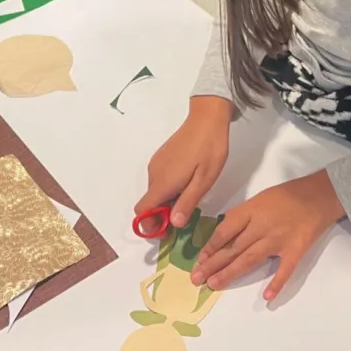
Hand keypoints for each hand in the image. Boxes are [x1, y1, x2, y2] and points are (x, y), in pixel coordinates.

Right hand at [135, 96, 232, 231]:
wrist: (207, 118)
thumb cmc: (209, 150)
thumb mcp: (204, 181)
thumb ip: (187, 203)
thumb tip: (173, 224)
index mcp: (162, 183)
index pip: (142, 211)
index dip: (150, 225)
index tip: (168, 231)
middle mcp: (154, 175)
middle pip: (148, 204)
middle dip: (161, 216)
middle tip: (183, 219)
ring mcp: (156, 165)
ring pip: (155, 192)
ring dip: (166, 203)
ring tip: (189, 202)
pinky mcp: (161, 158)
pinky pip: (159, 181)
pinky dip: (168, 190)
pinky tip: (187, 186)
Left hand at [190, 170, 344, 301]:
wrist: (320, 194)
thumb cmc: (287, 195)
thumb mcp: (259, 198)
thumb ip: (243, 217)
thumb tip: (223, 236)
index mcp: (251, 211)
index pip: (225, 231)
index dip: (210, 247)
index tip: (199, 260)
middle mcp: (261, 226)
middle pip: (233, 248)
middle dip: (213, 264)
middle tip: (197, 279)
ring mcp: (278, 240)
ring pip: (250, 260)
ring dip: (231, 273)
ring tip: (214, 284)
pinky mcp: (295, 250)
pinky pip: (285, 270)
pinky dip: (277, 284)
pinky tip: (267, 297)